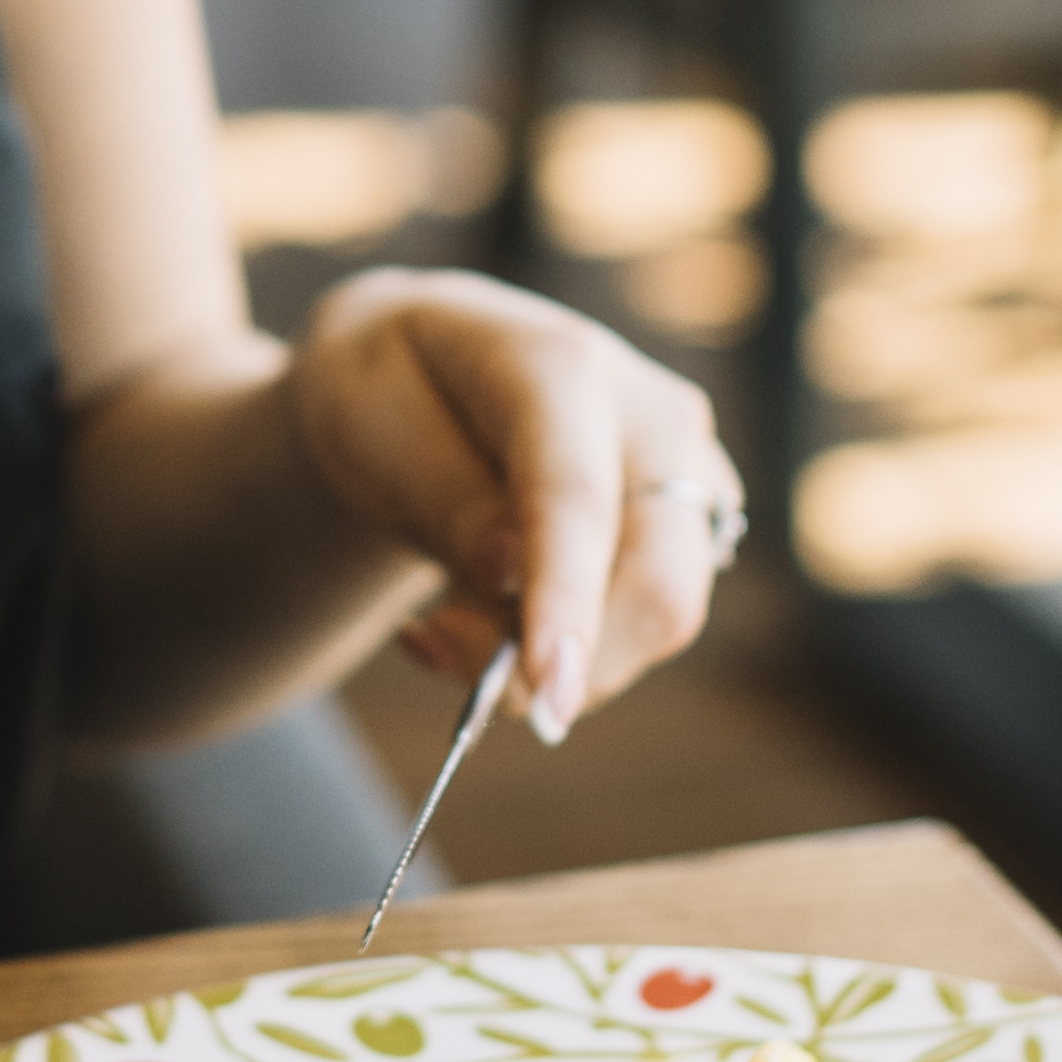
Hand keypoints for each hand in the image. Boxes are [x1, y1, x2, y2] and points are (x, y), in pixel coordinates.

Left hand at [286, 268, 741, 740]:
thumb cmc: (388, 393)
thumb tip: (510, 573)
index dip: (566, 600)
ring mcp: (688, 473)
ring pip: (658, 620)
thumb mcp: (370, 423)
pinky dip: (564, 648)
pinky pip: (644, 625)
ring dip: (548, 658)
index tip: (547, 694)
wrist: (424, 375)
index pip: (576, 497)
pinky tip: (489, 610)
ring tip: (448, 612)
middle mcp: (654, 416)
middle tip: (438, 646)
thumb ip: (443, 496)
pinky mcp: (691, 527)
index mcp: (563, 367)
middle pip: (660, 580)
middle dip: (562, 663)